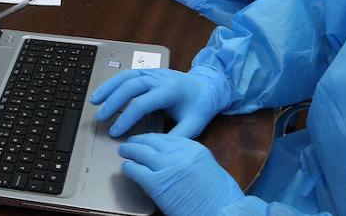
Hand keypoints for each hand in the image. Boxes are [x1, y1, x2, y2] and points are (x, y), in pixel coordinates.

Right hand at [90, 64, 230, 138]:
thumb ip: (178, 136)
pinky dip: (113, 82)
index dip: (126, 118)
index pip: (142, 103)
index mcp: (170, 90)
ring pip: (126, 77)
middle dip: (113, 103)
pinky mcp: (149, 72)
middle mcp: (159, 78)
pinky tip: (103, 92)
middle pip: (130, 87)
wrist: (208, 86)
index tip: (116, 132)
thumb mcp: (195, 124)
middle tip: (100, 119)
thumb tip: (157, 150)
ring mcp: (153, 73)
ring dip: (108, 88)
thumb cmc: (200, 105)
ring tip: (94, 101)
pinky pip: (127, 74)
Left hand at [119, 134, 243, 214]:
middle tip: (131, 143)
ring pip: (140, 152)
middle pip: (152, 141)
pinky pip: (135, 170)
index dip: (153, 138)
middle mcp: (179, 154)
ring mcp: (167, 167)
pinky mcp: (156, 183)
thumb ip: (190, 159)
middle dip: (139, 141)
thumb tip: (172, 158)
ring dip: (130, 151)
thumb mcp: (208, 168)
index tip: (147, 140)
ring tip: (124, 151)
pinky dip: (129, 168)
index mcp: (194, 148)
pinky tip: (126, 168)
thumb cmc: (219, 198)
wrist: (221, 213)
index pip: (167, 137)